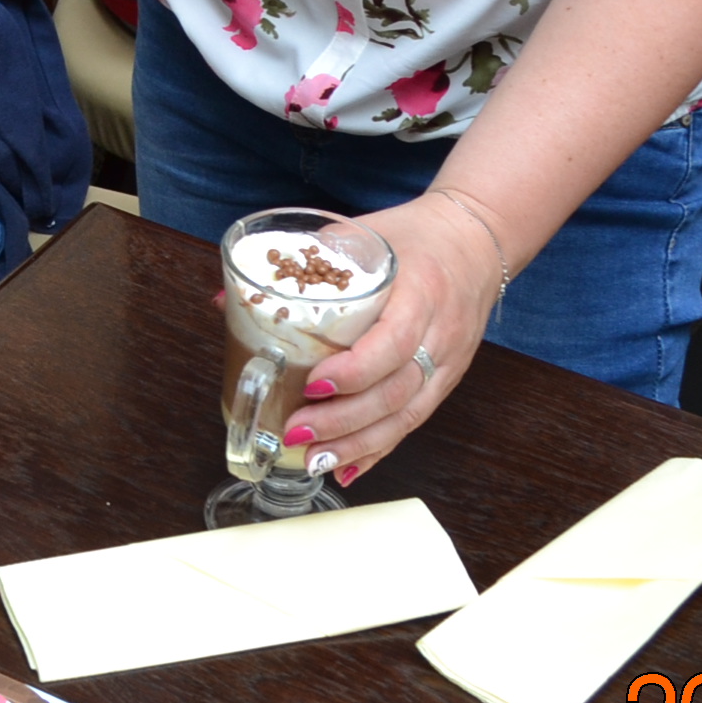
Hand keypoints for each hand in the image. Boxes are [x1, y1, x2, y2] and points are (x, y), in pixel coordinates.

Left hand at [277, 193, 503, 478]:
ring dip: (358, 444)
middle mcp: (441, 331)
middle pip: (397, 390)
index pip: (394, 342)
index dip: (354, 370)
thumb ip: (300, 264)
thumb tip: (224, 298)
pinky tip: (349, 468)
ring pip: (407, 415)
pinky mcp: (448, 378)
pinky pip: (414, 421)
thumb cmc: (413, 234)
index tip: (312, 383)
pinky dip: (380, 448)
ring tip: (315, 459)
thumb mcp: (359, 235)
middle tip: (297, 431)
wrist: (476, 237)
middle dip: (344, 420)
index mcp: (421, 289)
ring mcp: (449, 360)